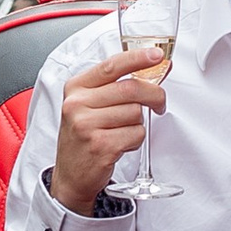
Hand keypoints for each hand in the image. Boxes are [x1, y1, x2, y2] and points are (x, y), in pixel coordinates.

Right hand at [49, 46, 168, 213]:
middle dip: (154, 95)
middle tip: (159, 103)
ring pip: (136, 113)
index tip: (156, 55)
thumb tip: (154, 66)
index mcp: (76, 88)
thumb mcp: (88, 105)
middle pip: (131, 88)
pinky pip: (136, 134)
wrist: (71, 174)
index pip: (112, 66)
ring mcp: (87, 125)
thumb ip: (115, 85)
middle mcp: (77, 104)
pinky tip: (120, 144)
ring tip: (121, 131)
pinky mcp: (100, 145)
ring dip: (138, 123)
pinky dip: (136, 140)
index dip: (138, 58)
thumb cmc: (84, 136)